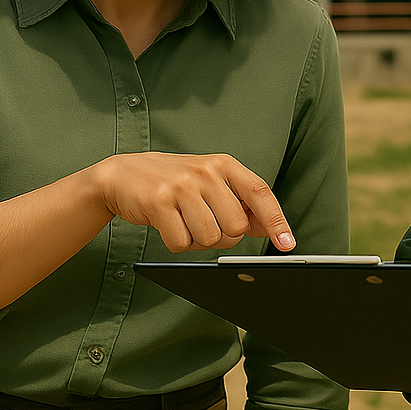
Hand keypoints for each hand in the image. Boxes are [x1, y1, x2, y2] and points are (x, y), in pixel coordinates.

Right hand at [92, 151, 294, 252]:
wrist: (122, 175)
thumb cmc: (173, 183)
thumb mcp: (210, 183)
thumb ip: (239, 202)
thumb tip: (269, 228)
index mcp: (224, 164)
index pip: (260, 193)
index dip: (276, 221)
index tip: (287, 245)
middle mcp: (206, 171)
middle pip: (236, 227)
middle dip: (223, 236)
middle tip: (204, 224)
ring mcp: (182, 185)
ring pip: (210, 238)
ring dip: (198, 241)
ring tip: (184, 222)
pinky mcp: (159, 201)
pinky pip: (181, 243)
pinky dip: (177, 242)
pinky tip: (168, 225)